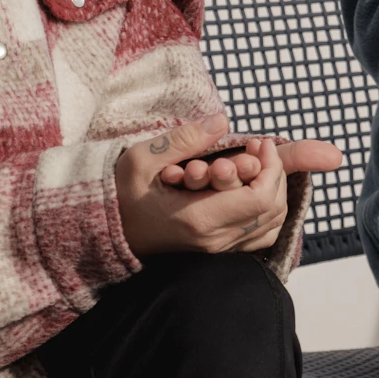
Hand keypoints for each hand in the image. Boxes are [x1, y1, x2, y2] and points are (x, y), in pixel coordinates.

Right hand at [113, 114, 342, 257]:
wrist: (103, 235)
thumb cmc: (119, 195)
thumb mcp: (142, 159)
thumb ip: (184, 139)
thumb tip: (222, 121)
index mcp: (198, 218)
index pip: (261, 197)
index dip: (271, 166)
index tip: (259, 142)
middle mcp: (213, 241)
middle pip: (273, 210)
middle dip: (275, 174)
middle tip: (260, 149)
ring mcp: (217, 252)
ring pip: (271, 226)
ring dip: (274, 192)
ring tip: (258, 165)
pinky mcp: (217, 255)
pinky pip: (259, 238)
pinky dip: (266, 213)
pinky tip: (252, 189)